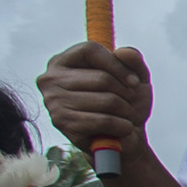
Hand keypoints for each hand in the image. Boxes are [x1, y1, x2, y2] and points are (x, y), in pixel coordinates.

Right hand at [37, 41, 155, 161]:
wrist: (122, 137)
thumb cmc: (124, 101)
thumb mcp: (135, 76)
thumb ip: (132, 59)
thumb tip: (123, 52)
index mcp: (63, 61)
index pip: (90, 50)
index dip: (118, 65)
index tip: (134, 81)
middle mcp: (51, 79)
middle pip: (102, 78)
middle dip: (127, 93)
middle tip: (130, 103)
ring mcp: (53, 102)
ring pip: (106, 101)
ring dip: (127, 111)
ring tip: (127, 115)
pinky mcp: (62, 124)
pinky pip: (103, 121)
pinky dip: (122, 126)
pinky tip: (123, 128)